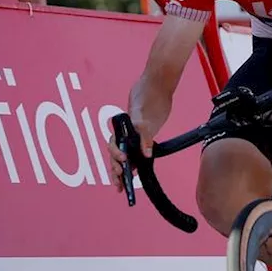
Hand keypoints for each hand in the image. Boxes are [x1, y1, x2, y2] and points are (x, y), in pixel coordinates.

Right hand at [109, 75, 170, 191]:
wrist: (157, 85)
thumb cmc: (149, 96)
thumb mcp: (147, 118)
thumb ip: (145, 136)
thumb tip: (145, 154)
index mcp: (123, 129)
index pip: (114, 147)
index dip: (116, 159)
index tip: (122, 167)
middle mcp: (126, 132)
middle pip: (116, 155)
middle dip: (116, 170)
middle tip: (119, 185)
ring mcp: (134, 133)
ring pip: (124, 155)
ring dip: (122, 170)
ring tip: (122, 186)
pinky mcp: (143, 134)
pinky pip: (136, 151)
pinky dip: (135, 162)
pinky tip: (136, 171)